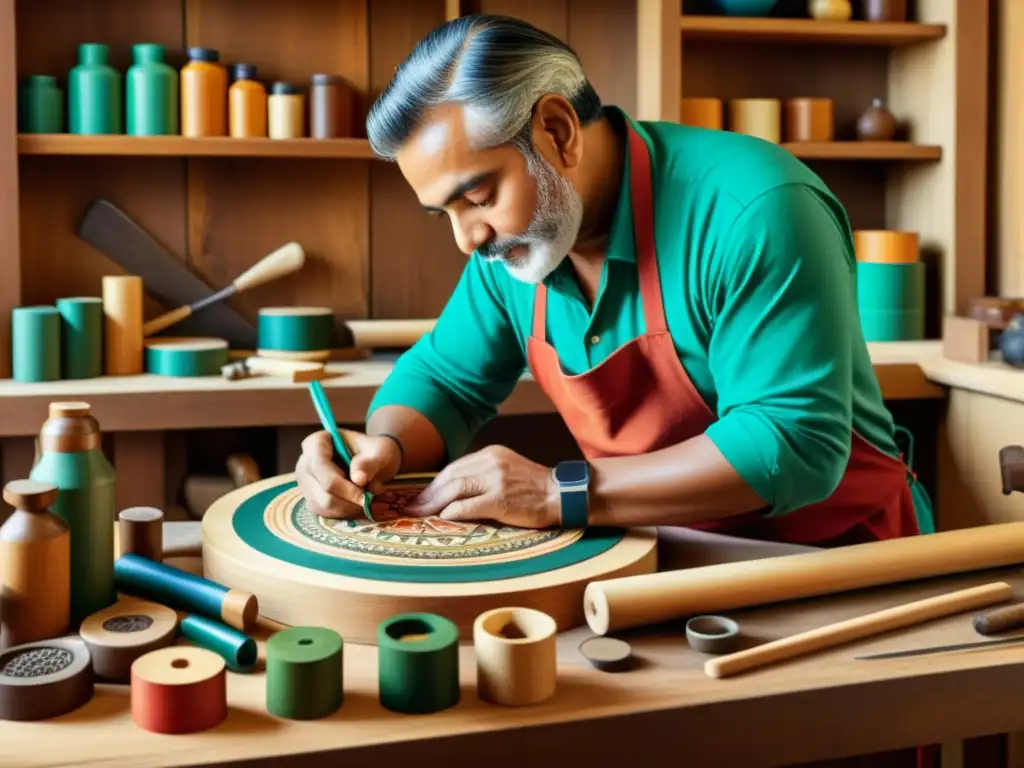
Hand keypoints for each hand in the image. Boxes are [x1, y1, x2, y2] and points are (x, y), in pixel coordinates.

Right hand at [296, 430, 401, 518]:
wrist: (375, 461)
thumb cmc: (375, 453)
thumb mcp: (381, 452)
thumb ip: (371, 463)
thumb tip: (358, 478)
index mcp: (316, 443)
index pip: (321, 468)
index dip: (343, 486)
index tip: (365, 497)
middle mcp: (304, 463)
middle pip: (322, 491)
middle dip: (349, 499)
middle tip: (370, 497)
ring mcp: (305, 483)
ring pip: (323, 506)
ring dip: (348, 508)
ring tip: (365, 498)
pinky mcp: (311, 498)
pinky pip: (325, 513)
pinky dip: (344, 512)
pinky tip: (357, 503)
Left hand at [403, 445, 559, 527]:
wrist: (563, 494)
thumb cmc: (536, 487)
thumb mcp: (508, 469)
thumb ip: (484, 475)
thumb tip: (456, 492)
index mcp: (491, 454)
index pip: (455, 468)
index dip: (435, 483)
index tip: (421, 496)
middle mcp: (491, 462)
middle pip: (450, 477)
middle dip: (428, 494)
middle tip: (411, 507)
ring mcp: (496, 480)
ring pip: (454, 489)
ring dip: (433, 503)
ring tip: (419, 514)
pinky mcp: (500, 499)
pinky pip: (468, 505)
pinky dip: (452, 512)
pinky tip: (443, 519)